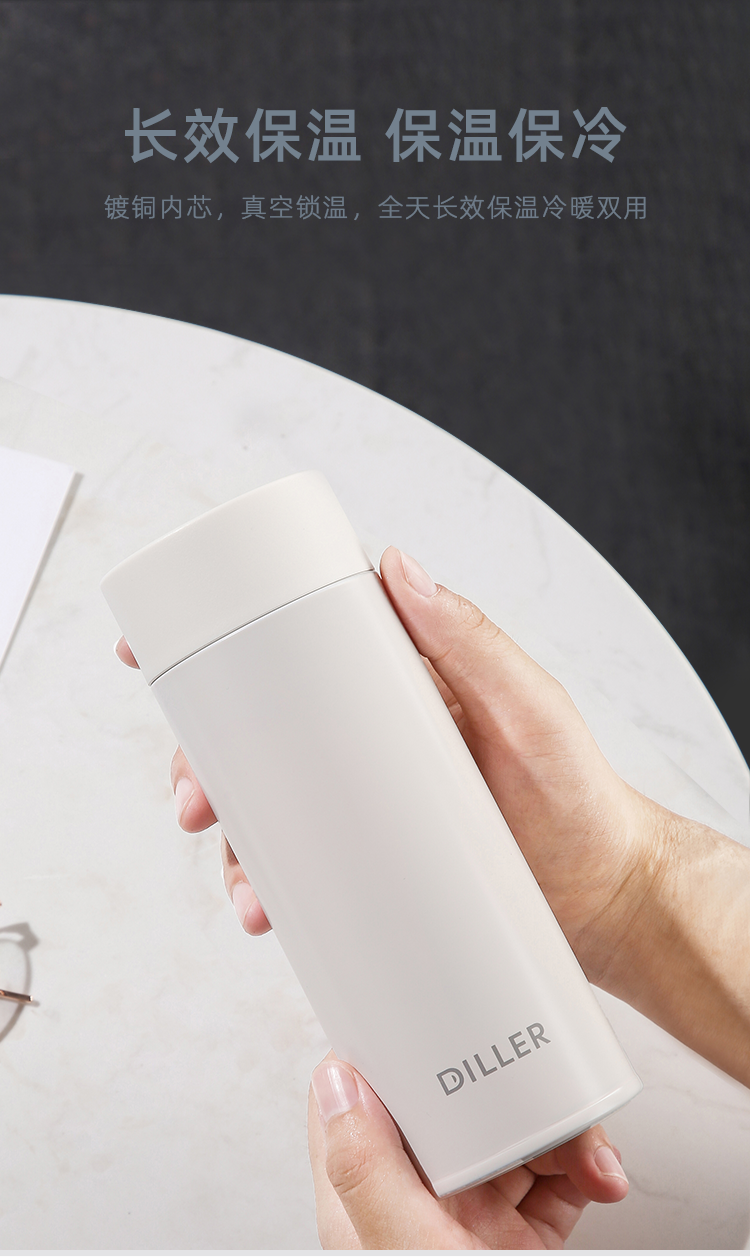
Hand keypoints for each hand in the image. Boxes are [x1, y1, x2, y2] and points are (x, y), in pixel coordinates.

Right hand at [122, 545, 656, 983]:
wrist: (606, 893)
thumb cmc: (578, 792)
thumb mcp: (528, 707)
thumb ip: (471, 639)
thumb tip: (399, 564)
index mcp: (394, 681)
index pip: (291, 645)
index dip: (214, 649)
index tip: (146, 652)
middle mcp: (368, 736)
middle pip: (256, 733)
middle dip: (202, 761)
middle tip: (193, 799)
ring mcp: (366, 801)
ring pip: (267, 804)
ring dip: (230, 837)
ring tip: (243, 883)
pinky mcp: (372, 861)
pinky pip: (301, 864)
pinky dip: (267, 884)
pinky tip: (265, 909)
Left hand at [308, 1052, 627, 1249]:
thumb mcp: (411, 1254)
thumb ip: (367, 1173)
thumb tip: (335, 1081)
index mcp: (365, 1204)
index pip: (356, 1101)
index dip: (387, 1051)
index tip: (426, 1014)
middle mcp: (414, 1204)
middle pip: (448, 1108)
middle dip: (505, 1092)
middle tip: (541, 1092)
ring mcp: (467, 1221)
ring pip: (507, 1135)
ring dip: (558, 1131)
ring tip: (589, 1155)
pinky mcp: (517, 1238)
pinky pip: (549, 1179)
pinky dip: (580, 1169)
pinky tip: (597, 1178)